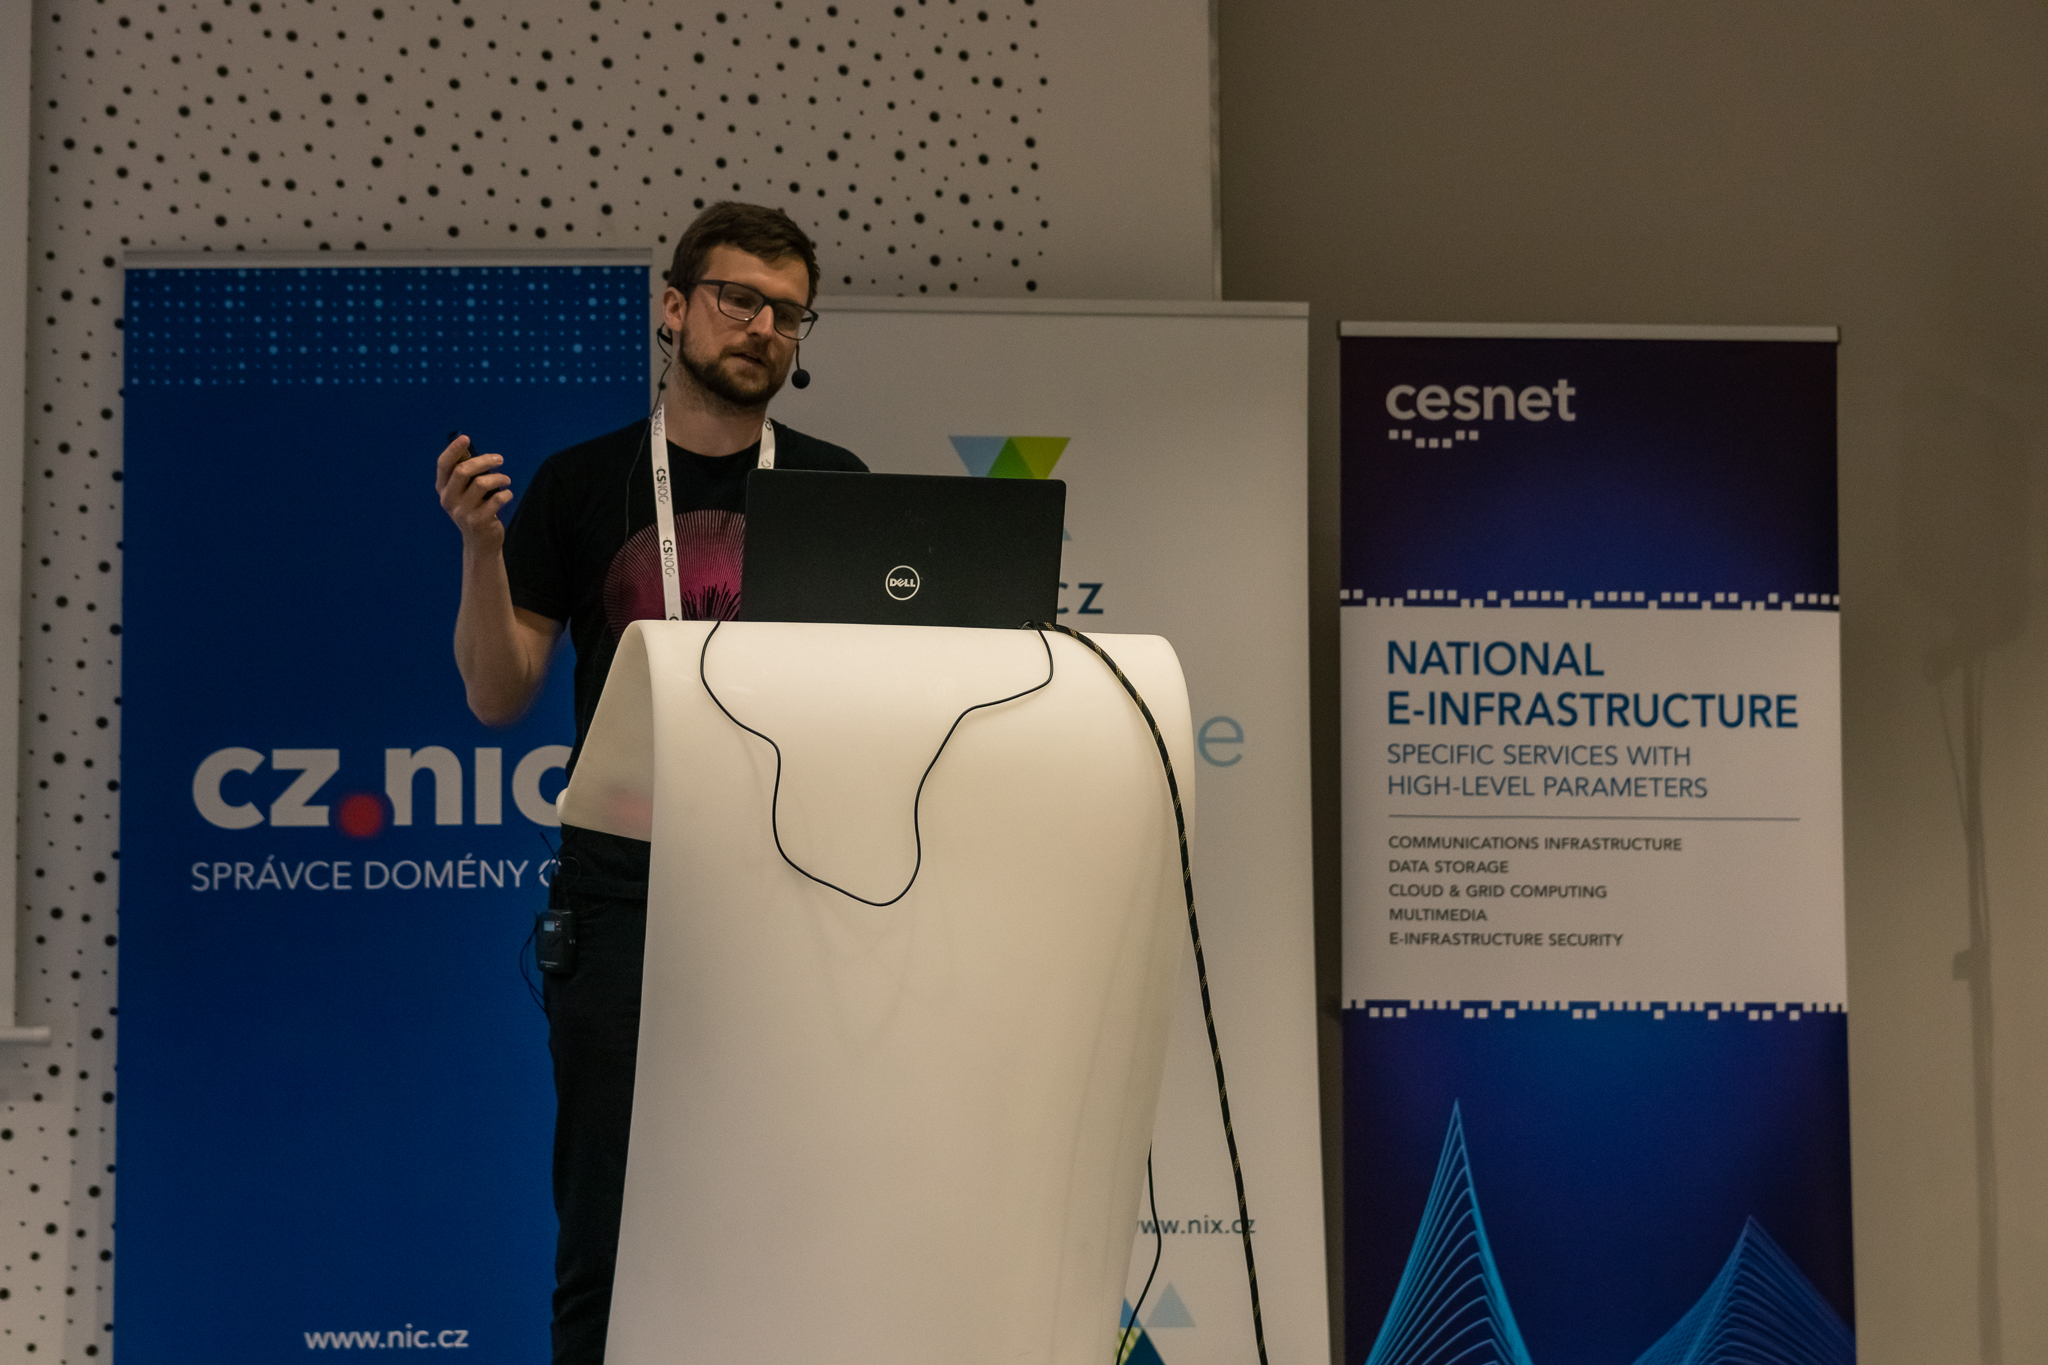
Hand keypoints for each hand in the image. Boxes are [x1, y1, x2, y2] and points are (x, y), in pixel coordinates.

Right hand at [436, 435, 512, 549]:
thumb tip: (475, 452)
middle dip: (484, 461)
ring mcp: (462, 512)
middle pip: (463, 471)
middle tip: (499, 459)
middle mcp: (448, 500)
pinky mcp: (478, 521)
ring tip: (506, 480)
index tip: (466, 438)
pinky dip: (506, 493)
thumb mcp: (466, 492)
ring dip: (499, 477)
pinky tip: (507, 495)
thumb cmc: (476, 509)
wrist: (481, 542)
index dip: (453, 449)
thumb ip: (467, 475)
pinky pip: (496, 499)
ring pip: (481, 483)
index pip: (444, 464)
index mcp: (443, 489)